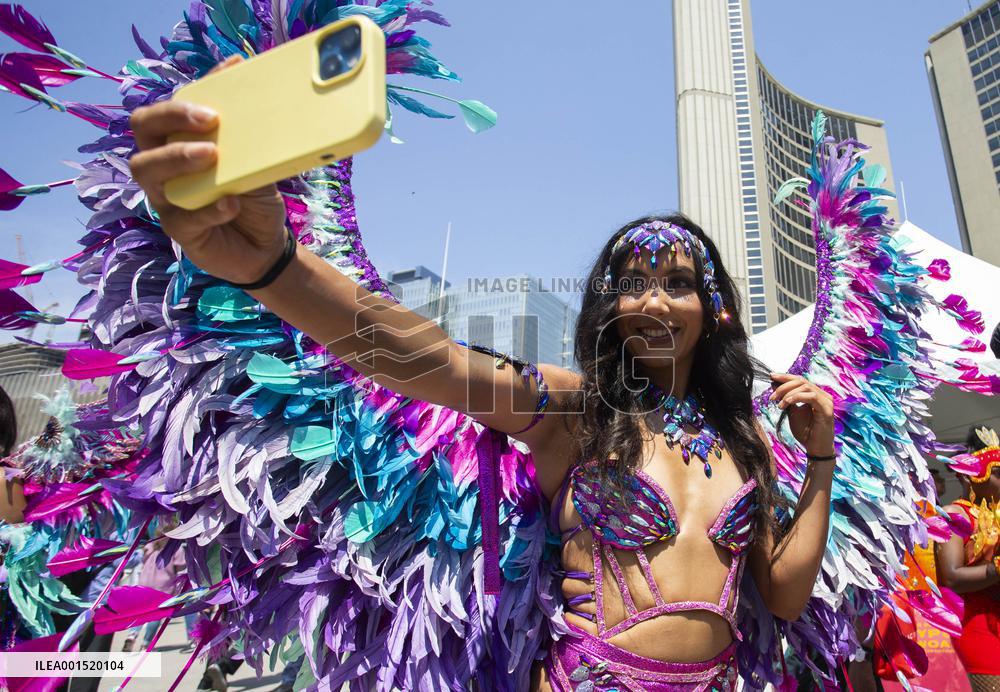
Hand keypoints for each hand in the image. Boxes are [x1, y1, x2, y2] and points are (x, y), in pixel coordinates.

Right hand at [128, 55, 287, 284]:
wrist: (265, 245)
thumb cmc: (253, 196)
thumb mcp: (257, 163)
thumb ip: (250, 135)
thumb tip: (255, 89)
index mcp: (178, 142)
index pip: (162, 110)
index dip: (179, 100)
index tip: (212, 101)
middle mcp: (163, 166)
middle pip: (143, 130)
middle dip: (170, 118)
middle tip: (210, 120)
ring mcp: (165, 198)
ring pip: (148, 170)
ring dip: (178, 157)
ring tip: (212, 156)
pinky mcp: (178, 230)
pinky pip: (181, 218)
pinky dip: (207, 209)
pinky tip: (230, 204)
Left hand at [769, 373, 834, 456]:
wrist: (815, 448)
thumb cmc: (805, 431)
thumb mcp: (792, 412)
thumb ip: (786, 399)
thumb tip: (774, 385)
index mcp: (815, 394)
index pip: (799, 380)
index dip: (785, 377)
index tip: (771, 376)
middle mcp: (822, 395)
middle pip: (801, 381)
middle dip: (784, 386)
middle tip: (772, 396)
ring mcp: (826, 401)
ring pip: (805, 387)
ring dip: (788, 393)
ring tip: (779, 404)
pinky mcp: (827, 408)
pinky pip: (811, 396)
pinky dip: (796, 397)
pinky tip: (786, 403)